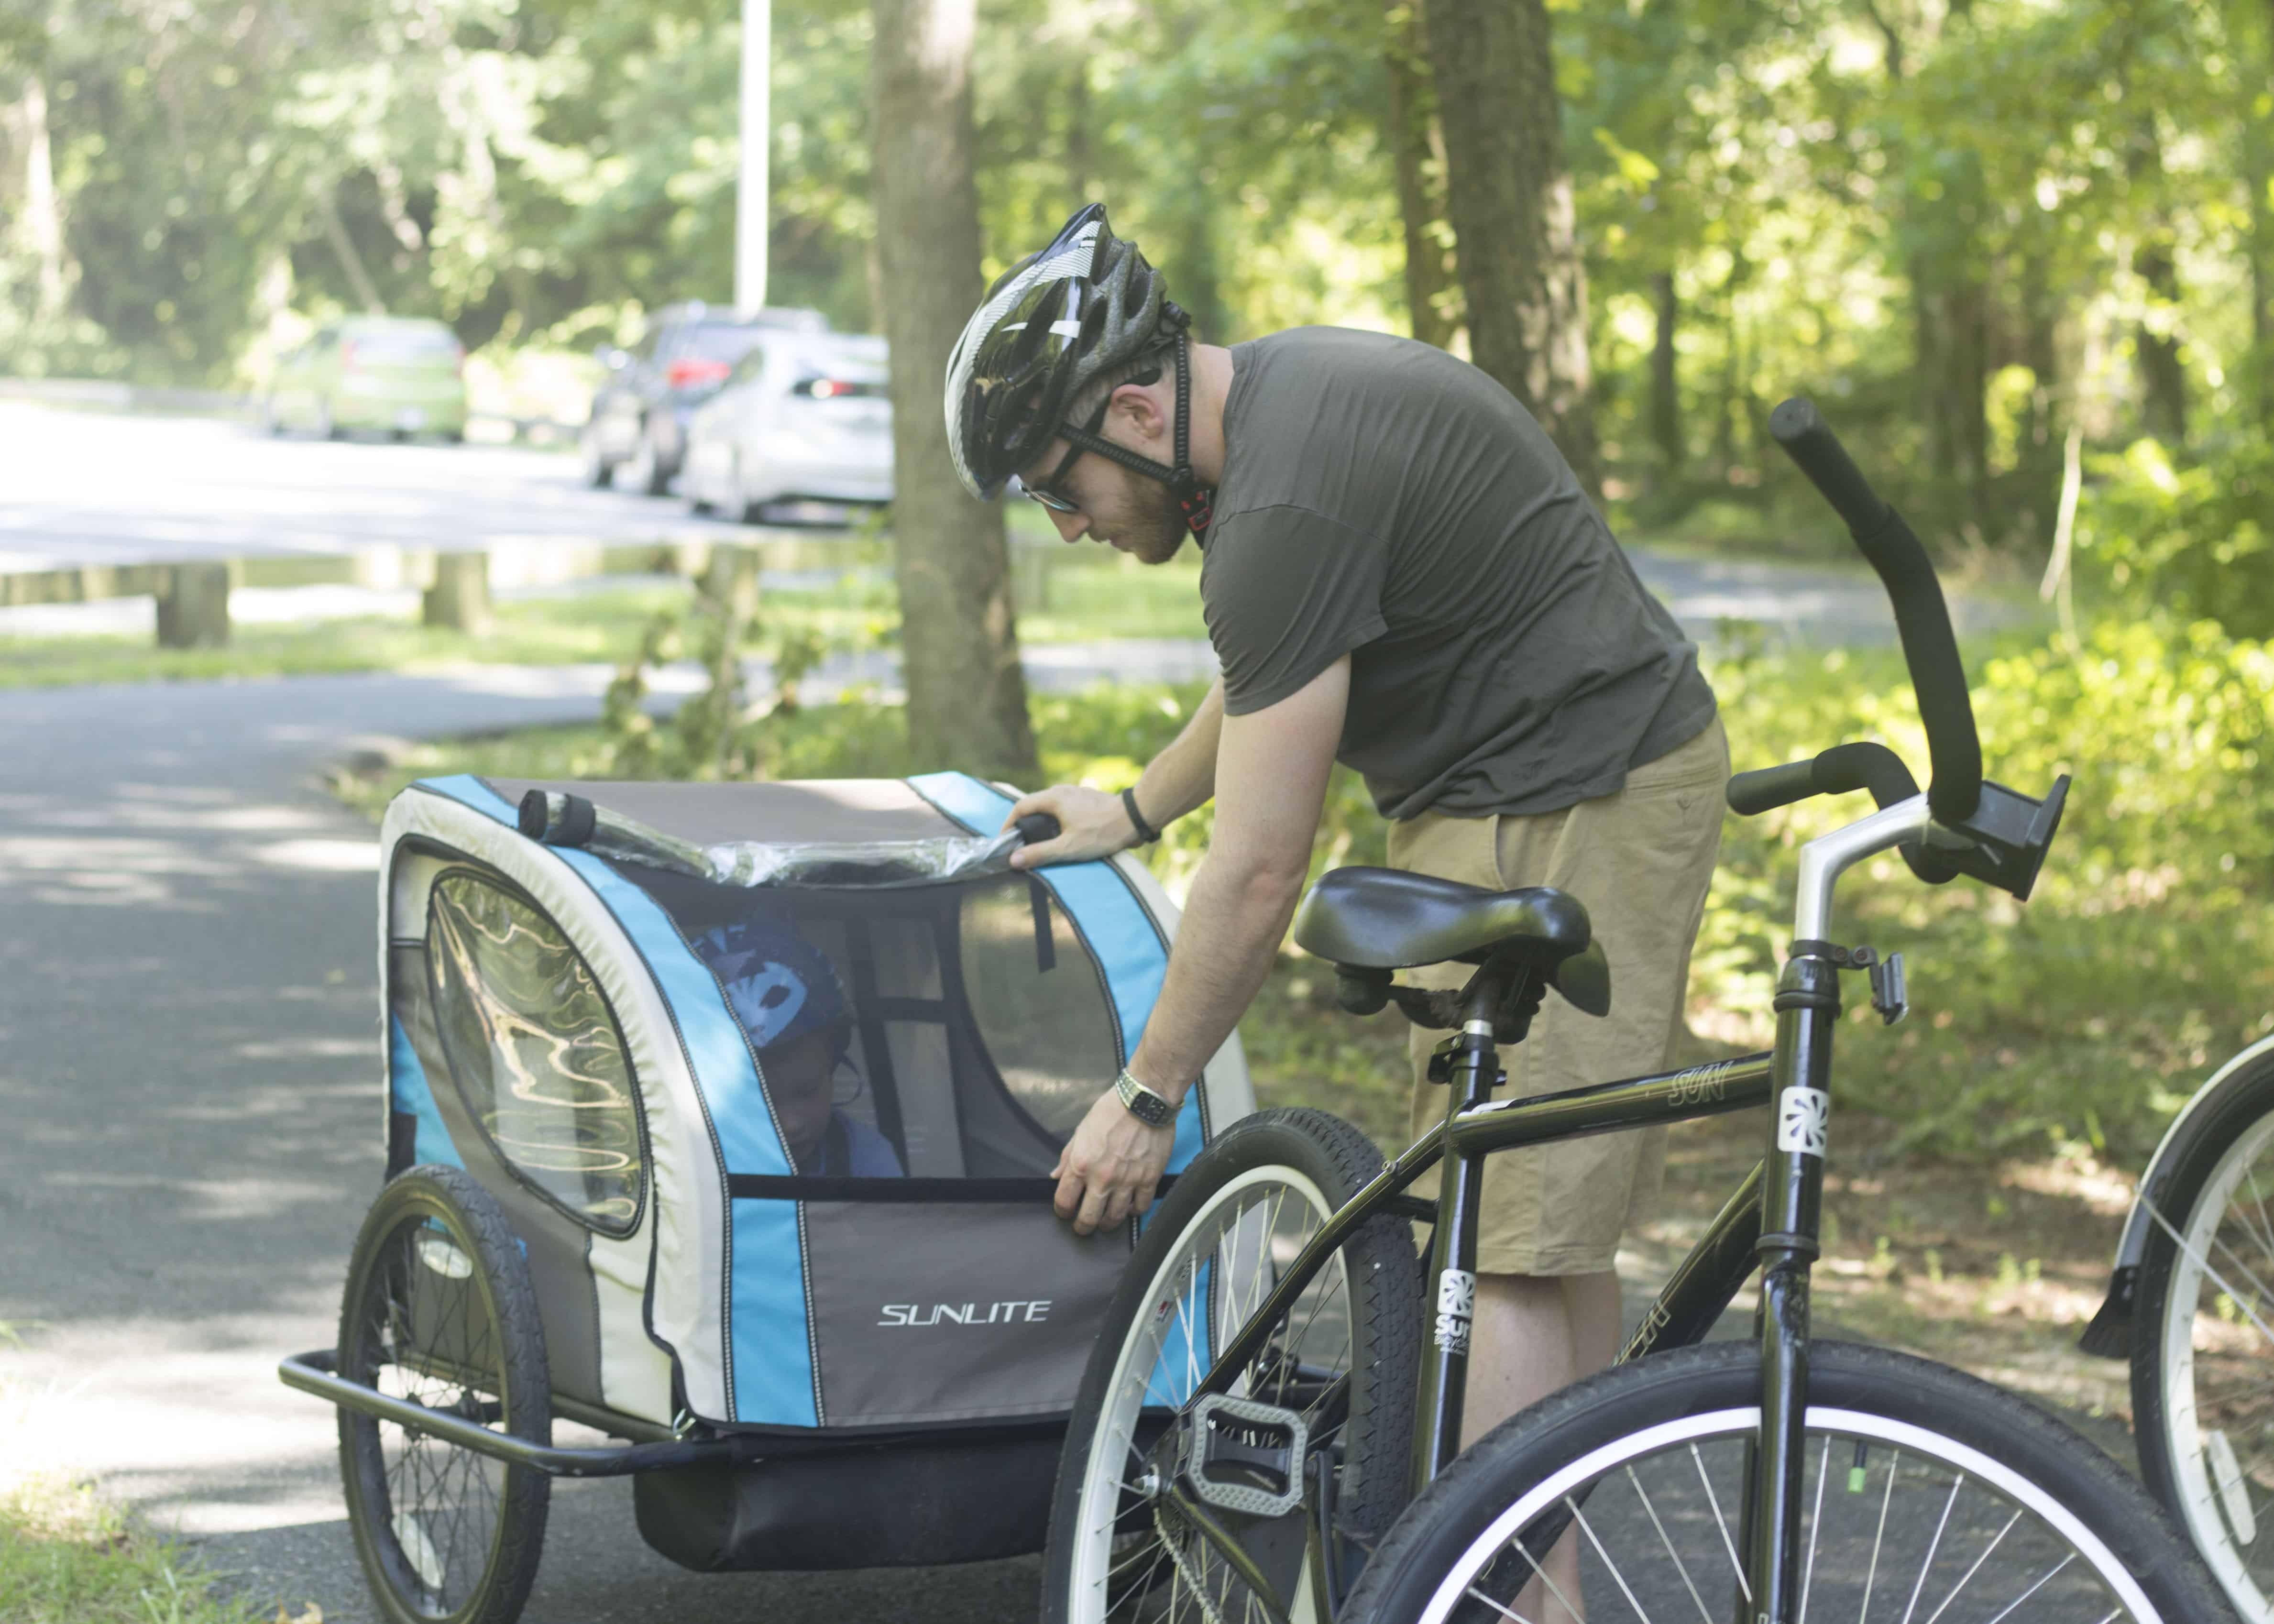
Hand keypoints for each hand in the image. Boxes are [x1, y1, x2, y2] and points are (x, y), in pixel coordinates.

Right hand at [1003, 783, 1141, 868]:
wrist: (1136, 817)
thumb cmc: (1103, 831)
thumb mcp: (1068, 847)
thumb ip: (1040, 853)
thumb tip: (1014, 860)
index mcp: (1053, 798)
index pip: (1020, 807)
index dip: (1009, 824)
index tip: (1005, 840)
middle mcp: (1062, 791)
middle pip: (1034, 806)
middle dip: (1025, 824)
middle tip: (1021, 844)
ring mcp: (1076, 794)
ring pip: (1050, 807)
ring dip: (1042, 823)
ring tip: (1041, 843)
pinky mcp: (1087, 800)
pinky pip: (1064, 809)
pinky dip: (1057, 821)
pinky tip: (1064, 836)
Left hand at [1052, 1086, 1176, 1235]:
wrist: (1145, 1100)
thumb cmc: (1111, 1110)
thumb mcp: (1081, 1131)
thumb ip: (1067, 1156)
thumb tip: (1056, 1175)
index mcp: (1081, 1164)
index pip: (1064, 1201)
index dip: (1062, 1211)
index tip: (1065, 1212)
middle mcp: (1102, 1178)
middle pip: (1088, 1218)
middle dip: (1083, 1227)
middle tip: (1083, 1227)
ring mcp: (1127, 1181)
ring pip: (1115, 1218)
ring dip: (1108, 1223)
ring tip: (1106, 1221)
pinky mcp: (1148, 1179)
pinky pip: (1140, 1207)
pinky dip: (1134, 1210)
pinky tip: (1130, 1205)